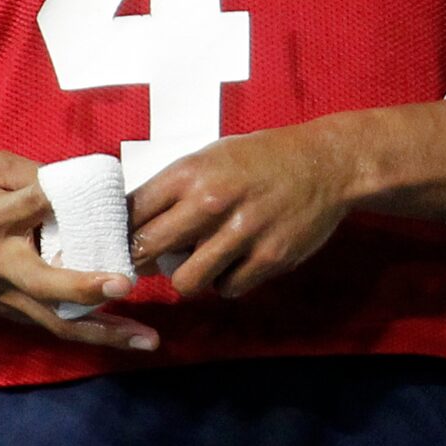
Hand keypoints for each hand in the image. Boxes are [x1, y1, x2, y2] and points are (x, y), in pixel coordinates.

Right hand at [0, 152, 158, 351]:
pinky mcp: (13, 314)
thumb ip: (28, 172)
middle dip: (84, 287)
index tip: (105, 191)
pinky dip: (89, 333)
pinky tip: (124, 338)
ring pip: (57, 322)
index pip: (32, 207)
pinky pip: (54, 327)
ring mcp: (9, 297)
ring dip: (103, 333)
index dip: (63, 200)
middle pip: (45, 283)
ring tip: (146, 339)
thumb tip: (75, 182)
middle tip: (124, 284)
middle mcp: (4, 263)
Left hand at [128, 124, 356, 300]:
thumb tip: (134, 224)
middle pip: (148, 249)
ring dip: (189, 276)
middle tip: (155, 260)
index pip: (132, 212)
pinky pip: (227, 289)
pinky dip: (227, 281)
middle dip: (145, 260)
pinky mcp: (268, 258)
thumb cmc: (260, 158)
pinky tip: (237, 260)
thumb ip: (174, 190)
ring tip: (202, 260)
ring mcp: (240, 233)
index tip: (122, 242)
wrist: (324, 163)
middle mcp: (210, 202)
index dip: (121, 232)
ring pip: (185, 281)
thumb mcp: (210, 157)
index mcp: (190, 172)